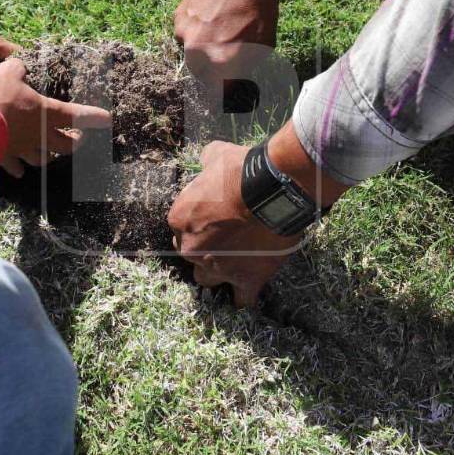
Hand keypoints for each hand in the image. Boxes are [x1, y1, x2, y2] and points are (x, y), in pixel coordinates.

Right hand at [0, 58, 112, 176]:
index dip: (94, 117)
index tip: (107, 120)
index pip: (77, 116)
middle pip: (65, 146)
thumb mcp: (9, 71)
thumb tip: (21, 66)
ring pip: (43, 159)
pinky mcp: (5, 158)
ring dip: (49, 156)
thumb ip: (19, 68)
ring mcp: (22, 149)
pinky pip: (17, 167)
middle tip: (78, 139)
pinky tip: (20, 169)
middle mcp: (39, 135)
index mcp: (46, 112)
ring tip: (50, 152)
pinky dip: (20, 168)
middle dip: (75, 143)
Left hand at [167, 125, 348, 306]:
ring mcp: (219, 267)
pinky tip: (250, 287)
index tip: (215, 217)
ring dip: (219, 272)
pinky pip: (242, 299)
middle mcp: (193, 249)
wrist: (273, 190)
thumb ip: (206, 163)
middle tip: (227, 237)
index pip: (182, 228)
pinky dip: (244, 295)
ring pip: (208, 279)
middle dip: (206, 248)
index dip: (199, 223)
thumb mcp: (216, 156)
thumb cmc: (242, 171)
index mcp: (180, 220)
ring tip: (236, 262)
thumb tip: (207, 161)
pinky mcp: (247, 279)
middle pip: (192, 256)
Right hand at [174, 0, 280, 84]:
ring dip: (201, 50)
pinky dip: (195, 31)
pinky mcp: (178, 18)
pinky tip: (210, 17)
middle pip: (200, 76)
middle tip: (224, 58)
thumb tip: (237, 80)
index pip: (218, 94)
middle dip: (211, 72)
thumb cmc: (259, 5)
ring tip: (218, 32)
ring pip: (190, 54)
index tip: (229, 89)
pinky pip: (185, 34)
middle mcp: (198, 53)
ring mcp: (185, 35)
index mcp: (222, 63)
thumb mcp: (264, 43)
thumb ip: (246, 67)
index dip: (225, 93)